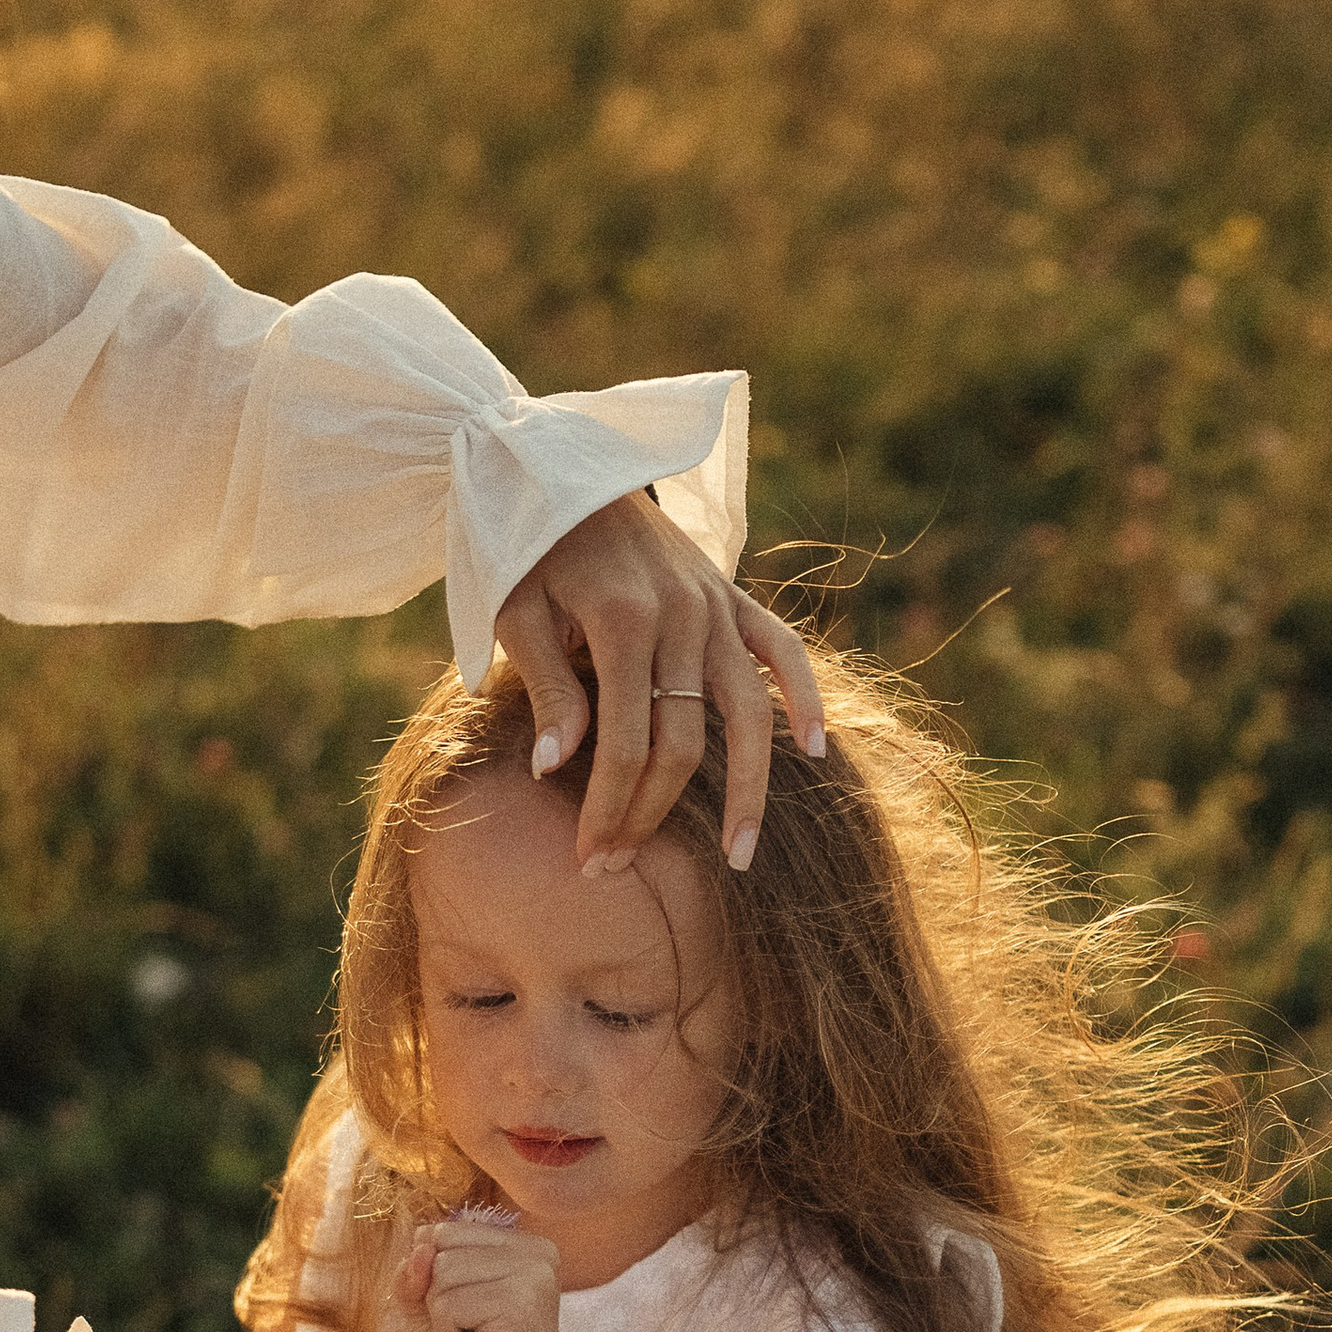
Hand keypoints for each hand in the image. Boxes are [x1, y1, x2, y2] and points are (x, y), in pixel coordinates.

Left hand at [399, 1217, 566, 1331]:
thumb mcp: (431, 1309)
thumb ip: (415, 1274)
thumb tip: (420, 1246)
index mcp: (521, 1245)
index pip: (443, 1231)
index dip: (432, 1277)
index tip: (465, 1313)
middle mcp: (535, 1251)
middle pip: (441, 1247)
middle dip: (437, 1296)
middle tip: (469, 1331)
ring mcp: (533, 1273)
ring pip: (442, 1272)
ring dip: (442, 1317)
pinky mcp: (521, 1301)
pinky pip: (448, 1303)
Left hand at [491, 492, 824, 875]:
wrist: (562, 466)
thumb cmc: (526, 547)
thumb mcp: (516, 612)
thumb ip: (544, 688)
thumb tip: (555, 768)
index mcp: (622, 621)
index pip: (624, 744)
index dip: (609, 808)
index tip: (590, 856)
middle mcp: (682, 616)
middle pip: (681, 744)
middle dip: (649, 814)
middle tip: (617, 865)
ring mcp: (716, 606)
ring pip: (746, 716)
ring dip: (746, 791)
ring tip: (739, 855)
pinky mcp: (734, 596)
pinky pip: (785, 651)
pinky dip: (804, 697)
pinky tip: (815, 750)